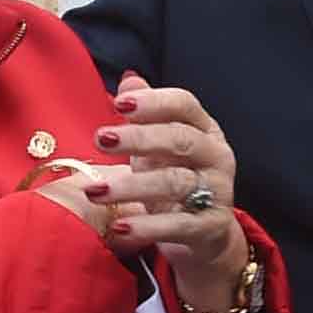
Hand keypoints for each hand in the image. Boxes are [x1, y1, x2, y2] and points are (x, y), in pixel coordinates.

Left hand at [67, 78, 249, 289]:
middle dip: (139, 138)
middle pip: (180, 140)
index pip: (184, 105)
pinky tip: (121, 228)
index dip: (154, 102)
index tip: (119, 104)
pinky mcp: (211, 227)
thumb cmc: (176, 177)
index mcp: (204, 129)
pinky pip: (178, 225)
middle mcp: (216, 156)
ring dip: (132, 186)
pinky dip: (148, 227)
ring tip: (95, 191)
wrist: (204, 232)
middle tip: (100, 139)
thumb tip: (129, 80)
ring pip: (176, 183)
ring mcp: (218, 192)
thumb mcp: (158, 144)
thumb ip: (146, 113)